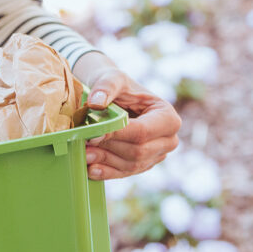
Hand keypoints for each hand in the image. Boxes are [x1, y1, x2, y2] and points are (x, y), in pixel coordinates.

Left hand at [73, 55, 180, 180]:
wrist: (116, 98)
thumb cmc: (118, 87)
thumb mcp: (113, 78)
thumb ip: (106, 86)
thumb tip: (96, 102)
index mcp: (168, 117)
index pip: (142, 132)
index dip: (117, 135)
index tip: (93, 134)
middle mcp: (168, 140)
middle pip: (138, 151)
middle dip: (109, 149)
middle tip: (84, 144)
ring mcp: (157, 155)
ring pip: (131, 165)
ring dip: (105, 161)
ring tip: (83, 154)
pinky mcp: (143, 165)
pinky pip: (125, 173)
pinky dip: (107, 172)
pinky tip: (91, 169)